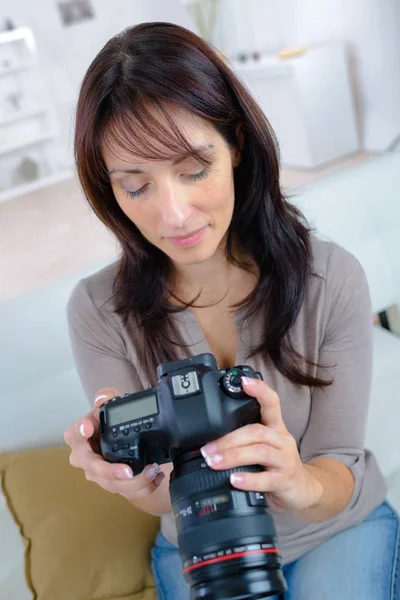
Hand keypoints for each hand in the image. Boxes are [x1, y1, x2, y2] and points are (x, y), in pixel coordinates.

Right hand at [64, 387, 164, 498]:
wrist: (123, 444)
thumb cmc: (110, 425)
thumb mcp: (111, 408)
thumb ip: (107, 397)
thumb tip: (101, 399)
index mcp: (81, 437)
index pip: (73, 433)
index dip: (79, 431)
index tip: (88, 426)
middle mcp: (86, 459)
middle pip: (93, 468)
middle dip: (110, 471)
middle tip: (127, 471)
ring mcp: (99, 475)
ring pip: (112, 485)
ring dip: (134, 482)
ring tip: (153, 470)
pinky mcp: (113, 485)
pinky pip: (127, 492)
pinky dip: (144, 487)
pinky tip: (157, 477)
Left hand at [200, 377, 321, 514]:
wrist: (301, 490)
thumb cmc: (275, 465)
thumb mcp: (262, 446)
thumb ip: (243, 438)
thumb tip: (209, 438)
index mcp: (275, 427)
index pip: (271, 403)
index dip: (259, 390)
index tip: (244, 381)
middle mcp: (282, 440)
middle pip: (256, 431)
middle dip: (229, 439)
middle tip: (207, 448)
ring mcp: (285, 460)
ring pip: (260, 452)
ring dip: (233, 456)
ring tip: (214, 461)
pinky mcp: (285, 481)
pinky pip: (267, 479)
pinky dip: (249, 479)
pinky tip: (234, 480)